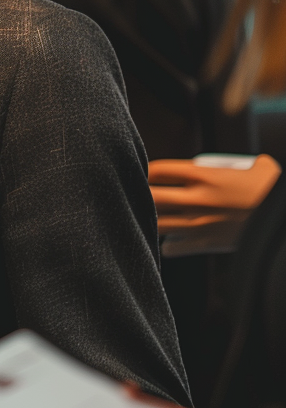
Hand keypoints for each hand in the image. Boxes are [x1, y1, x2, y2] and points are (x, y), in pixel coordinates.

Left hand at [149, 155, 279, 232]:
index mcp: (203, 174)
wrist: (283, 220)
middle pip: (151, 197)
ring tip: (147, 218)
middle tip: (136, 196)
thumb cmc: (271, 189)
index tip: (142, 175)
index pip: (157, 170)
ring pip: (158, 223)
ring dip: (149, 220)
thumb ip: (234, 161)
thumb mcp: (256, 166)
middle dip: (139, 196)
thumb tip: (231, 160)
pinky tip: (167, 242)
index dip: (145, 171)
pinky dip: (168, 245)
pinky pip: (175, 246)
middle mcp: (197, 198)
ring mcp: (200, 222)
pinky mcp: (208, 243)